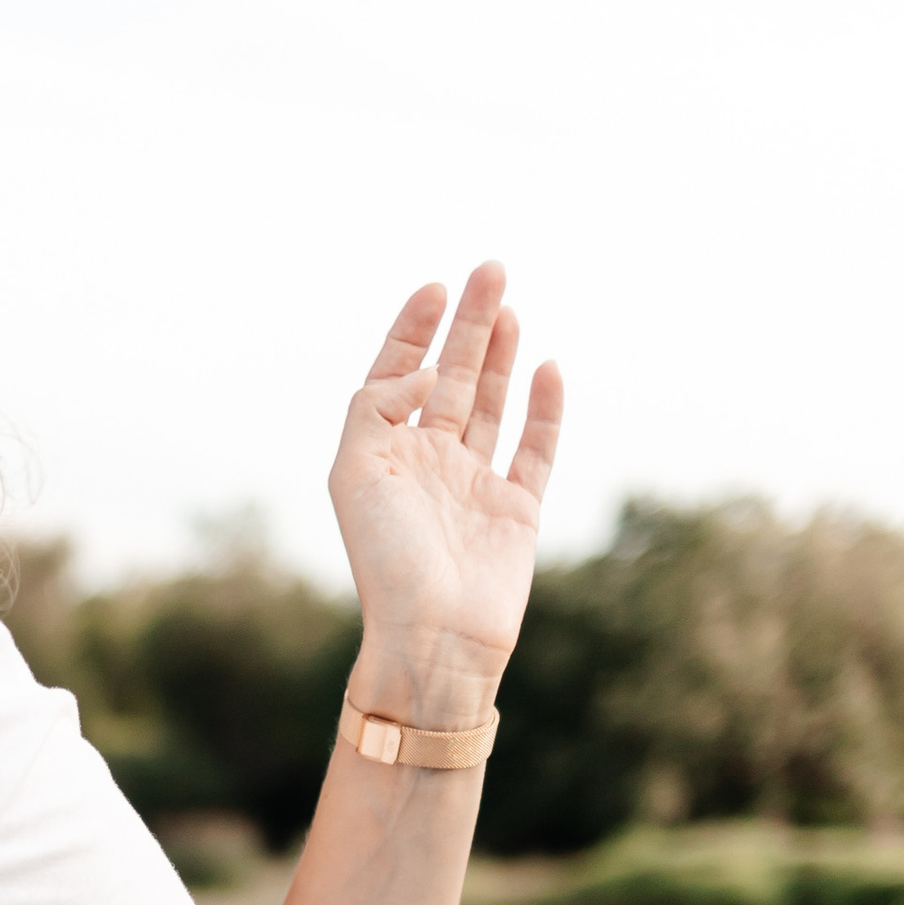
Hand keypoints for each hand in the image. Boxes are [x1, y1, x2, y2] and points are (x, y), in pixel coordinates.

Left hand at [328, 265, 562, 715]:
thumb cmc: (385, 562)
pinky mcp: (517, 511)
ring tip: (510, 307)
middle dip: (470, 324)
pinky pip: (535, 450)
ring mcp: (475, 487)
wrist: (433, 636)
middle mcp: (429, 465)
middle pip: (454, 377)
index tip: (435, 287)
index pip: (398, 377)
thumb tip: (429, 370)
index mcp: (384, 455)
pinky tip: (548, 367)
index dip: (414, 330)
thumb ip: (377, 406)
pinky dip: (544, 409)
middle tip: (491, 268)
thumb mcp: (355, 471)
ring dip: (502, 355)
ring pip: (492, 404)